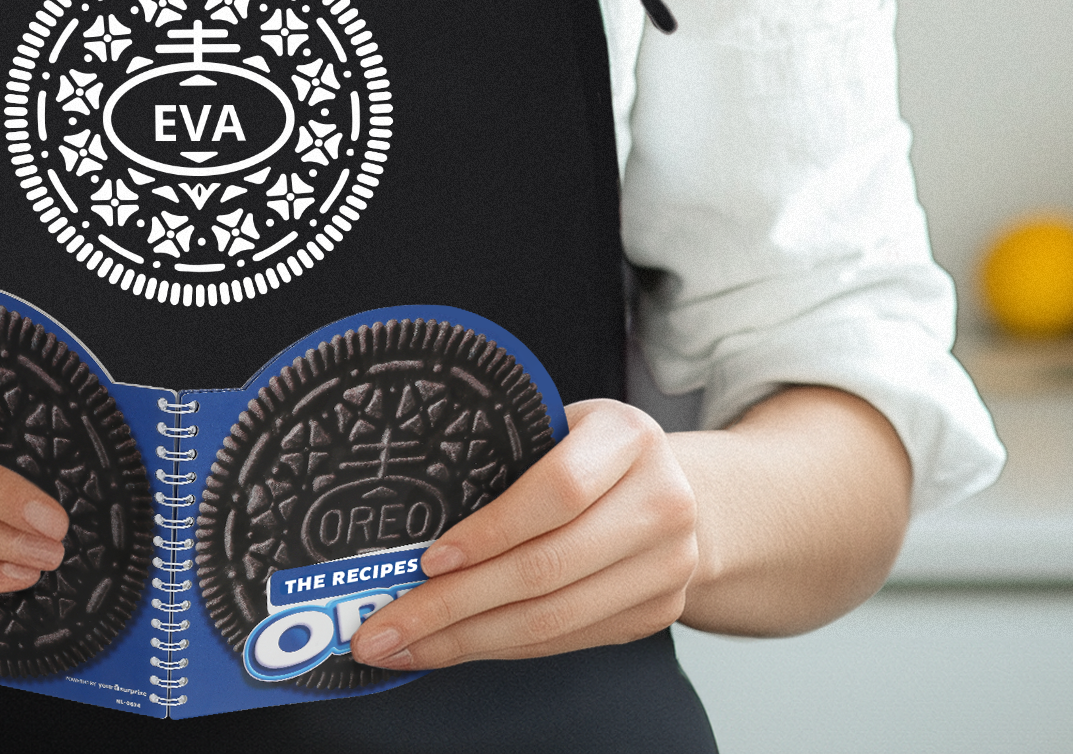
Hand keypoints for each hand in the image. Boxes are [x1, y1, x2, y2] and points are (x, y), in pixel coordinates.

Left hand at [349, 399, 698, 669]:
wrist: (687, 492)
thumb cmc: (597, 450)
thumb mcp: (565, 424)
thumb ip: (512, 454)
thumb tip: (414, 514)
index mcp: (628, 436)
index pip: (557, 490)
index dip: (491, 529)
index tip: (430, 559)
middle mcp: (661, 502)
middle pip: (547, 567)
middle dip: (454, 605)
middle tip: (385, 626)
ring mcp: (666, 566)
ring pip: (553, 618)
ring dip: (468, 640)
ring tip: (405, 646)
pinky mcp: (656, 614)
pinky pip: (566, 639)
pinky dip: (502, 648)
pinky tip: (455, 647)